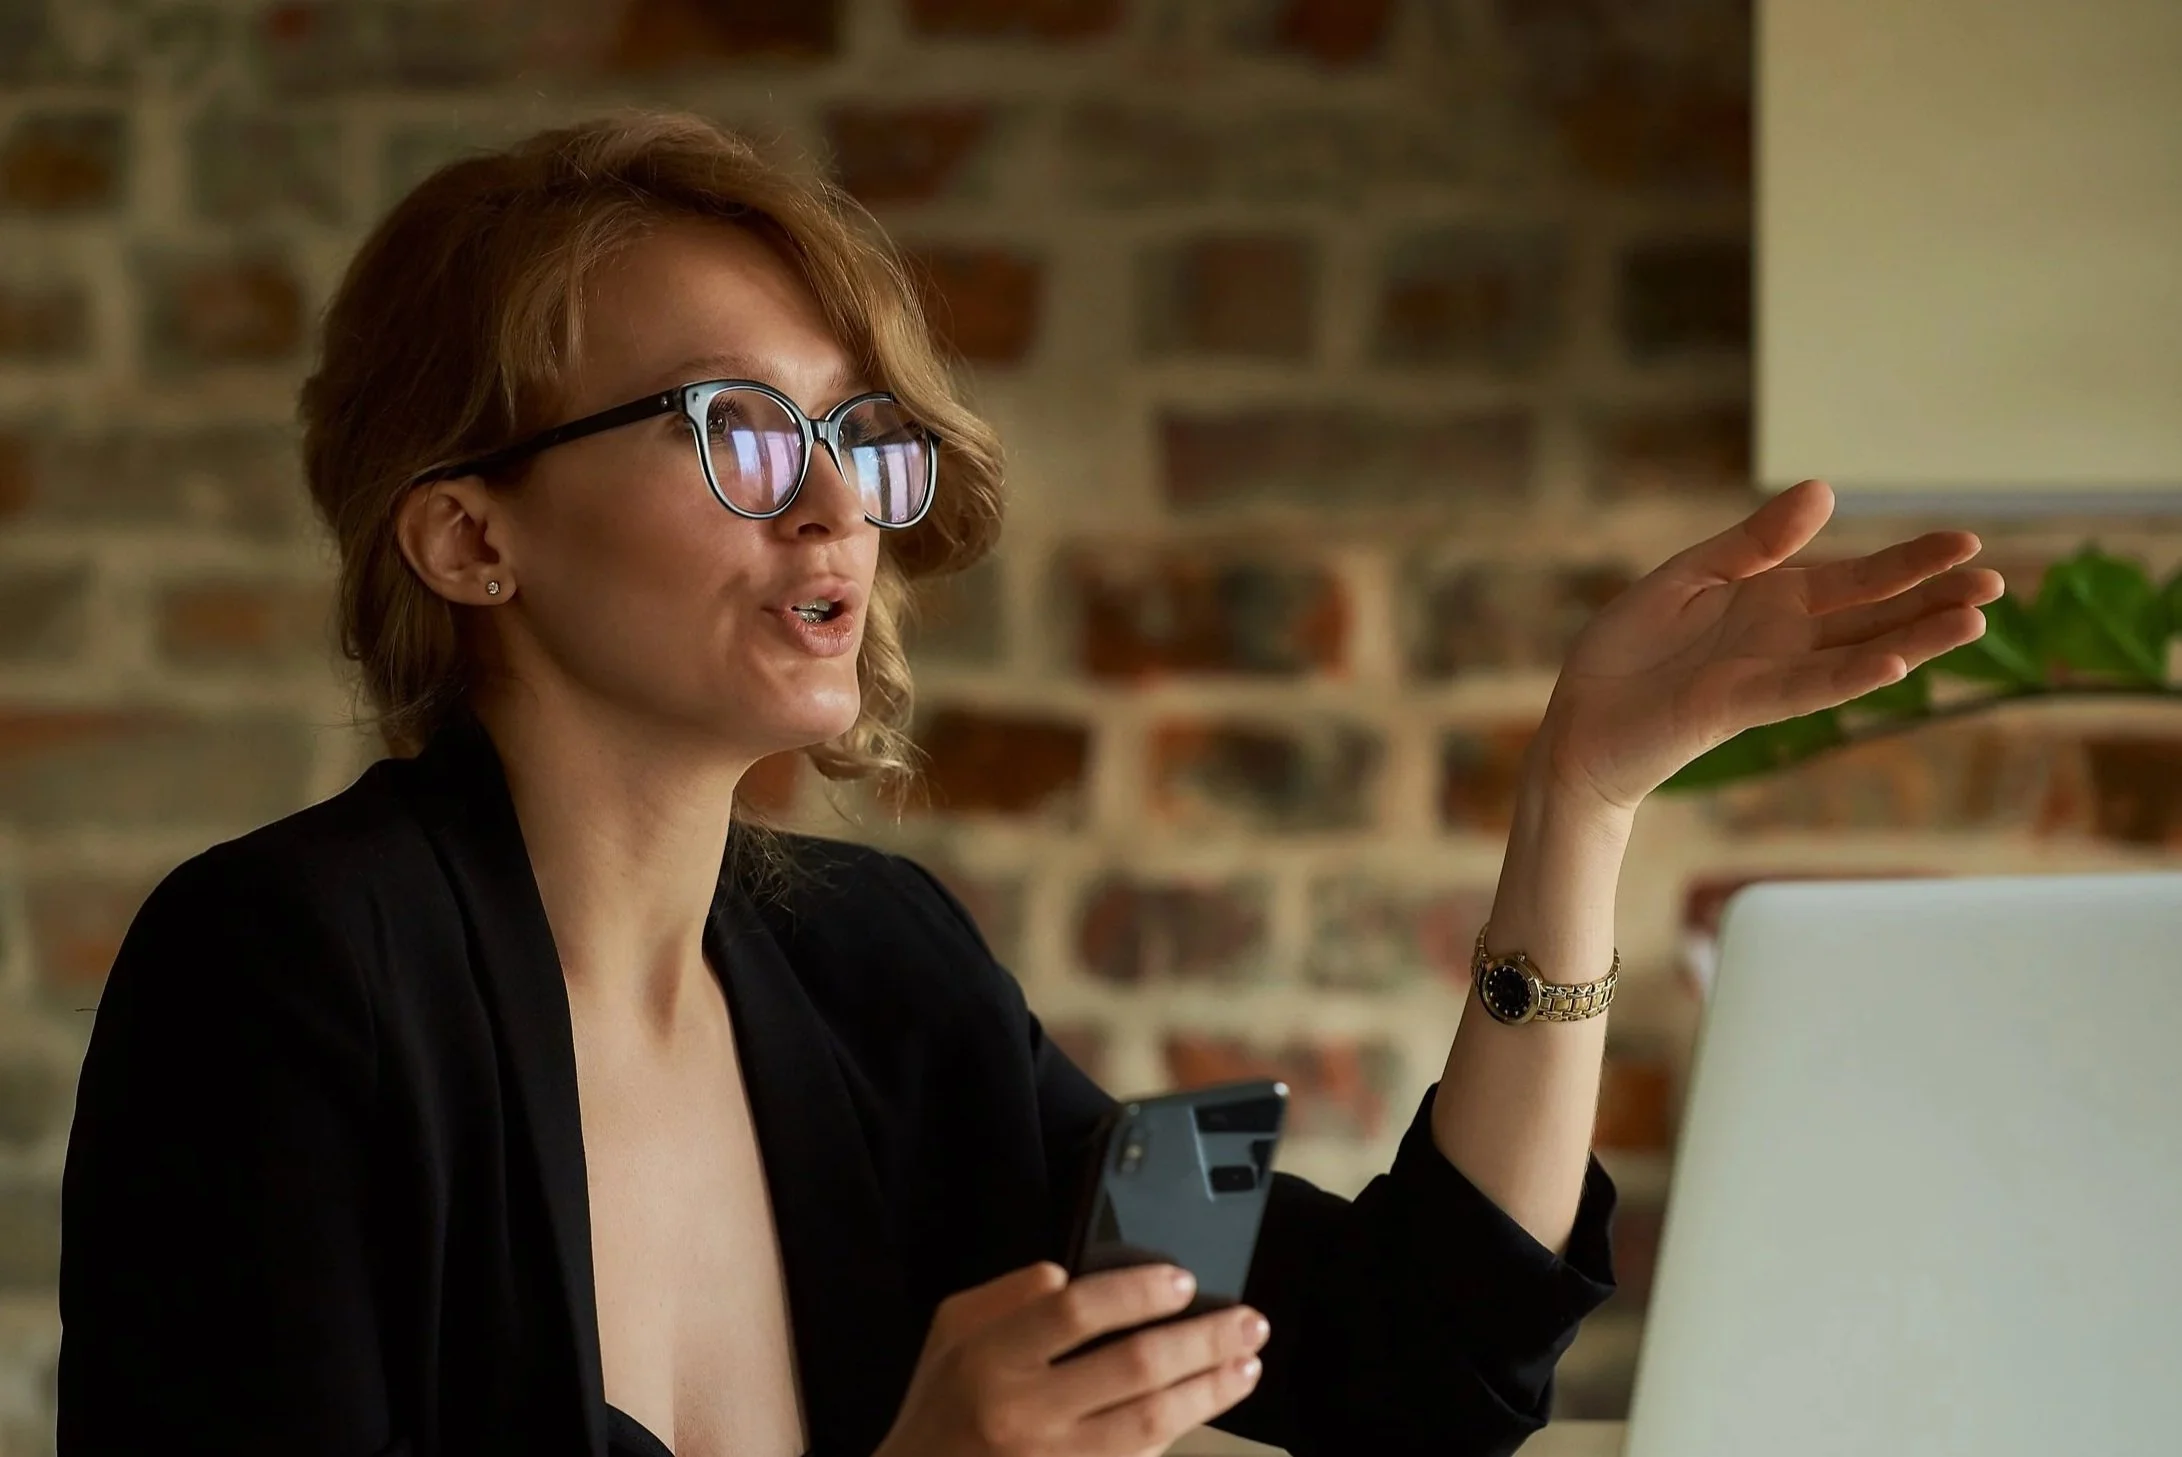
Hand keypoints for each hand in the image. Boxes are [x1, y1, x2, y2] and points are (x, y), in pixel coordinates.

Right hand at [873, 1261, 1268, 1456]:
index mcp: (989, 1358)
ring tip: (1246, 1366)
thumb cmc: (939, 1408)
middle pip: (1132, 1367)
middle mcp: (1022, 1413)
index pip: (1075, 1311)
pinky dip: (1177, 1437)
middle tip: (1249, 1322)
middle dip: (1202, 1340)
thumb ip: (1010, 1295)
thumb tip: (1070, 1276)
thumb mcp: (952, 1332)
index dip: (1137, 1292)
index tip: (1184, 1280)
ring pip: (1151, 1424)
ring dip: (1209, 1392)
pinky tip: (1205, 1411)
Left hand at [1536, 478, 2004, 811]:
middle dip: (1932, 600)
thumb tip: (1825, 489)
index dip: (1910, 561)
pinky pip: (1801, 690)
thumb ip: (1755, 542)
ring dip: (1912, 641)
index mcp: (1773, 602)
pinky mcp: (1736, 706)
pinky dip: (1845, 677)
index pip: (1857, 579)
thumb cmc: (1630, 653)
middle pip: (1871, 616)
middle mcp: (1782, 641)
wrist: (1580, 720)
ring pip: (1854, 655)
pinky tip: (1891, 666)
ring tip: (1973, 621)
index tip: (1968, 542)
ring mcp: (1765, 675)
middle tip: (1998, 583)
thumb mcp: (1691, 576)